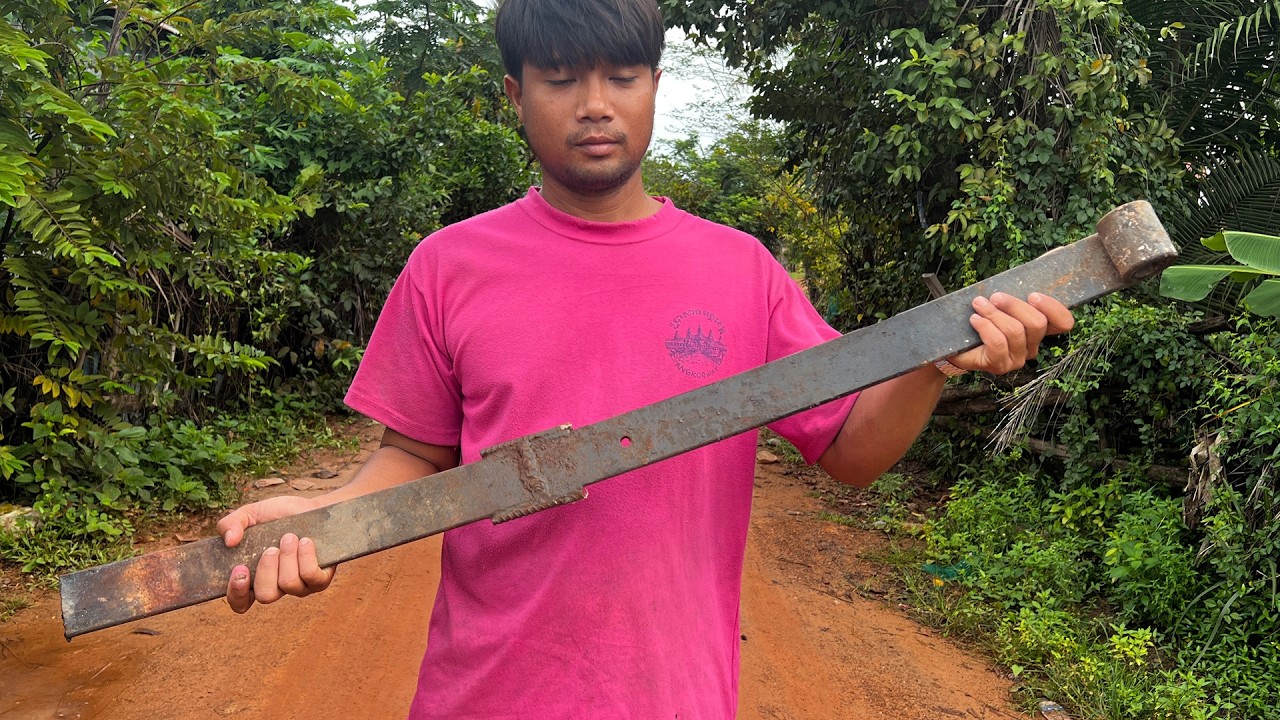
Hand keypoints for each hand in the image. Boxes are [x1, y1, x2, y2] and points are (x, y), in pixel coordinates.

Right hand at [217, 496, 336, 613]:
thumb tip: (229, 541)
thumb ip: (231, 523)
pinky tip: (306, 541)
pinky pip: (311, 576)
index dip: (237, 594)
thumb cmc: (281, 516)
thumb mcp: (251, 514)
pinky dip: (306, 556)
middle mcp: (277, 587)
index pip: (241, 603)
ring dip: (287, 557)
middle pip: (266, 596)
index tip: (240, 569)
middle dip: (266, 570)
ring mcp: (300, 586)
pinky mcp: (320, 579)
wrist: (314, 508)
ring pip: (289, 584)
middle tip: (271, 549)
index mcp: (255, 577)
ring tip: (289, 537)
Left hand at [947, 292, 1073, 374]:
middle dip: (1014, 305)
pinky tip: (974, 319)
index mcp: (1038, 331)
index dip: (1054, 308)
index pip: (1064, 323)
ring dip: (994, 313)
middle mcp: (1032, 347)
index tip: (1033, 295)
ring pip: (1015, 331)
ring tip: (978, 304)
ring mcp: (1017, 358)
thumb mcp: (1001, 304)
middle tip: (995, 296)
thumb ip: (1015, 294)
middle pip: (1037, 323)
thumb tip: (1031, 269)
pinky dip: (985, 326)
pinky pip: (998, 342)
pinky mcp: (999, 365)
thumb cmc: (981, 320)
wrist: (954, 345)